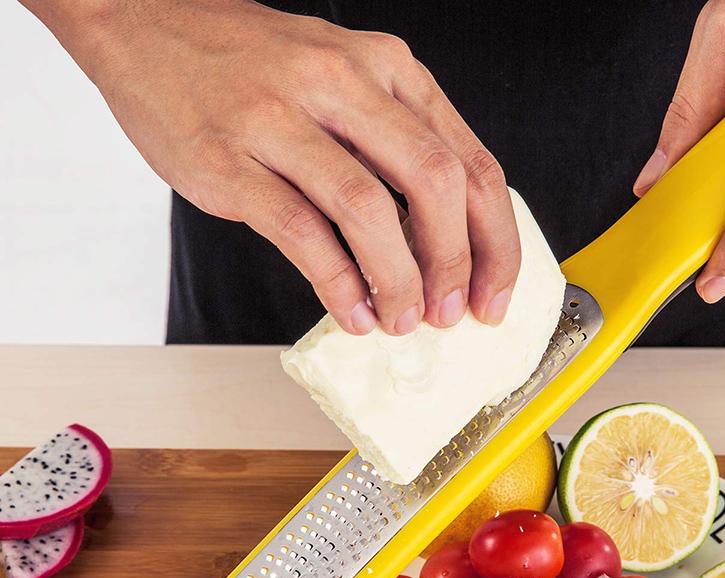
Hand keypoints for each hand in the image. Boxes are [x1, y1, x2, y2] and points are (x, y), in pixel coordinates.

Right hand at [27, 0, 520, 333]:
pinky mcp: (230, 158)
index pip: (472, 162)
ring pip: (368, 210)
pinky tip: (350, 312)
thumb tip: (441, 243)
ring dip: (397, 280)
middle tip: (450, 313)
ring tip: (401, 320)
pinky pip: (300, 231)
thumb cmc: (254, 66)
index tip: (494, 293)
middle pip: (434, 182)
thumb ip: (395, 146)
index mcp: (388, 69)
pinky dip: (336, 282)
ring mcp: (281, 117)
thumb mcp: (346, 80)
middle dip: (455, 263)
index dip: (495, 241)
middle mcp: (342, 83)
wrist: (147, 22)